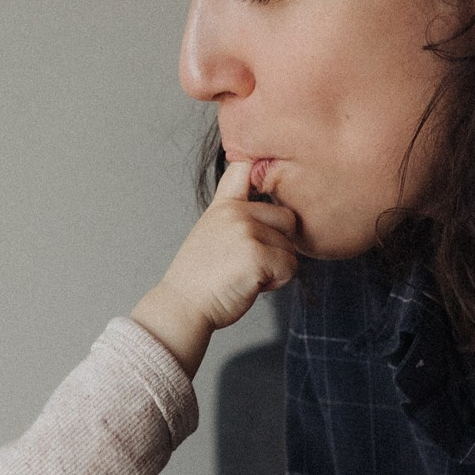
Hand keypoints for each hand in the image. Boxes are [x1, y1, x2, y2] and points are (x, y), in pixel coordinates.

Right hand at [130, 162, 299, 373]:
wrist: (184, 306)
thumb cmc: (200, 277)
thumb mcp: (210, 230)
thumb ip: (232, 209)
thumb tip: (264, 197)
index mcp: (224, 206)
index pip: (245, 167)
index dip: (262, 168)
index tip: (264, 177)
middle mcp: (235, 213)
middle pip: (288, 219)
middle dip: (279, 245)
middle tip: (250, 262)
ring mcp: (246, 232)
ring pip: (290, 248)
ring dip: (276, 268)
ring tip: (245, 274)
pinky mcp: (257, 255)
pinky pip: (290, 267)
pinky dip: (276, 282)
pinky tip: (251, 285)